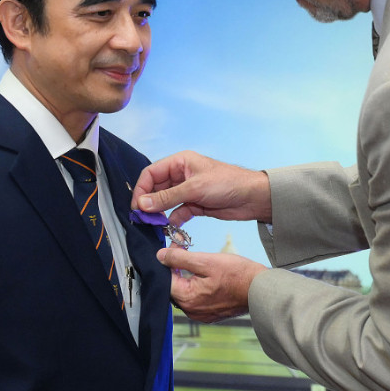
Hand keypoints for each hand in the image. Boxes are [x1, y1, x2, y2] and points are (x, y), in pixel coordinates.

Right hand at [132, 150, 271, 226]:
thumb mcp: (194, 189)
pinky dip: (173, 220)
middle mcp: (182, 175)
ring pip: (165, 202)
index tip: (137, 206)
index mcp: (181, 162)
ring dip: (159, 213)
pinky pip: (177, 213)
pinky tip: (171, 228)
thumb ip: (167, 197)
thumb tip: (142, 204)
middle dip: (148, 203)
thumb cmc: (228, 183)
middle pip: (156, 188)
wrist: (252, 198)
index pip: (151, 173)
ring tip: (154, 225)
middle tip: (143, 219)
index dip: (141, 189)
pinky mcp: (195, 205)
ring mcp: (188, 191)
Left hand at [156, 247, 266, 322]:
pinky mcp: (210, 314)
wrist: (261, 290)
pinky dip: (197, 287)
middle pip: (173, 287)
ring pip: (184, 293)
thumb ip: (181, 258)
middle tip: (187, 250)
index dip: (168, 261)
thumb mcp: (207, 260)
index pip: (165, 279)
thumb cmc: (238, 275)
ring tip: (199, 263)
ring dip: (186, 277)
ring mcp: (201, 315)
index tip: (177, 246)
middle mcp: (191, 311)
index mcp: (187, 298)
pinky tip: (207, 277)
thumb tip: (161, 255)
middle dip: (176, 268)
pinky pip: (196, 300)